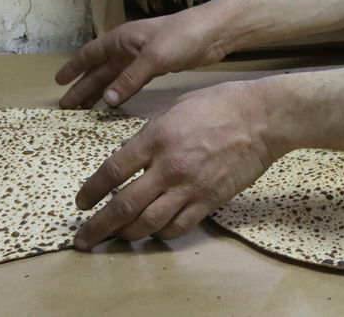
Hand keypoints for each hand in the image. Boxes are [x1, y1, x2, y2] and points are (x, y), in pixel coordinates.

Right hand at [55, 12, 215, 108]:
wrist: (213, 33)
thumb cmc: (181, 37)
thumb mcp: (154, 58)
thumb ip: (130, 78)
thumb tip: (107, 100)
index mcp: (122, 39)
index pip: (90, 54)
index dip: (73, 68)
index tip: (57, 82)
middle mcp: (127, 47)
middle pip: (99, 69)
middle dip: (83, 86)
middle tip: (67, 107)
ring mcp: (141, 56)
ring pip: (113, 76)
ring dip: (99, 91)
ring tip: (84, 110)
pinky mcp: (156, 65)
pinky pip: (130, 81)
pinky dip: (120, 92)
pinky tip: (115, 103)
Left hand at [73, 80, 275, 248]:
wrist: (262, 119)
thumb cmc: (221, 104)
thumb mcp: (176, 108)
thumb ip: (151, 134)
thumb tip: (133, 154)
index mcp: (156, 138)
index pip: (112, 171)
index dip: (91, 191)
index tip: (81, 202)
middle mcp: (168, 167)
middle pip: (123, 206)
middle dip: (98, 226)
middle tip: (84, 238)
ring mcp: (189, 187)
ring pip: (148, 223)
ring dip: (127, 234)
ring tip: (117, 237)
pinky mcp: (209, 200)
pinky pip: (178, 227)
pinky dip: (161, 233)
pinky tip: (154, 231)